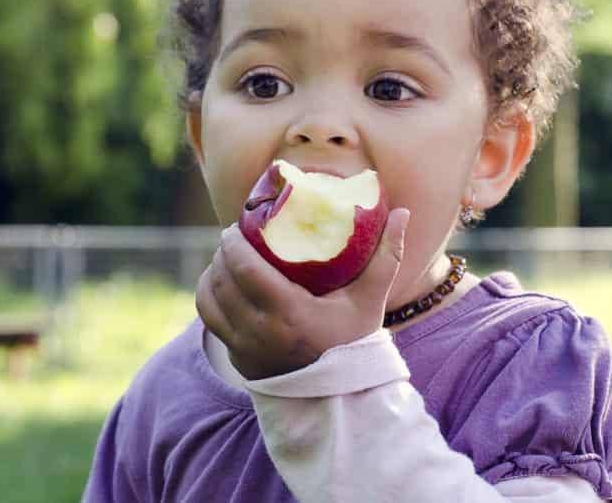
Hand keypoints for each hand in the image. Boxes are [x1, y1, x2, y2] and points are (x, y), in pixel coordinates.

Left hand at [196, 208, 409, 380]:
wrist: (340, 398)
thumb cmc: (355, 343)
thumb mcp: (371, 299)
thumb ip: (387, 256)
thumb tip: (403, 213)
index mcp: (289, 313)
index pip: (245, 269)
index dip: (232, 244)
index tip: (234, 227)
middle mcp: (260, 332)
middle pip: (223, 281)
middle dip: (221, 254)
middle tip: (230, 238)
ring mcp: (244, 348)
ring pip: (210, 301)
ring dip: (211, 275)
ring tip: (222, 259)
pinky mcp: (238, 359)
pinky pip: (210, 322)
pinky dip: (209, 299)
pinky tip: (218, 285)